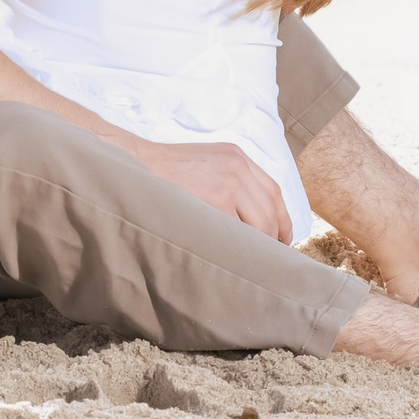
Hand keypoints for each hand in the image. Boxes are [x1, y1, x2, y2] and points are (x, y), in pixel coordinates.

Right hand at [128, 135, 293, 244]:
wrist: (136, 166)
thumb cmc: (166, 171)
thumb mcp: (206, 163)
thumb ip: (232, 181)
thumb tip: (255, 221)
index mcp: (237, 157)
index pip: (274, 193)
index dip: (282, 221)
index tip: (281, 241)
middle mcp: (237, 168)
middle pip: (271, 211)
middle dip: (274, 239)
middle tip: (268, 260)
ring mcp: (228, 184)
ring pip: (261, 224)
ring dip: (260, 247)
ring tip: (252, 262)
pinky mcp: (216, 202)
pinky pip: (240, 233)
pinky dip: (242, 248)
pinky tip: (235, 258)